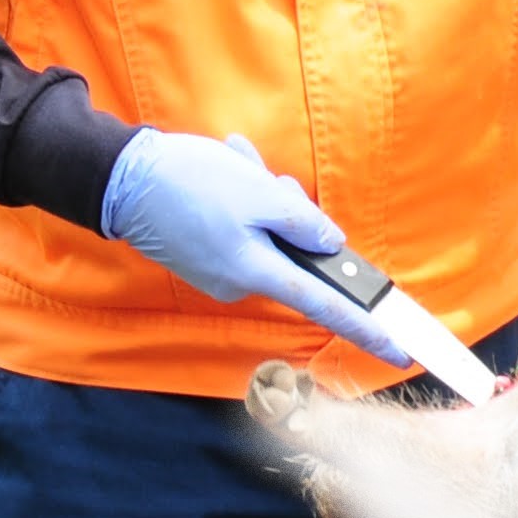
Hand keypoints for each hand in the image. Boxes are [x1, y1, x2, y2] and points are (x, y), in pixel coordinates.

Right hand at [99, 130, 432, 371]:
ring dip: (265, 198)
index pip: (325, 306)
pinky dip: (244, 199)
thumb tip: (332, 245)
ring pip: (271, 235)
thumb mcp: (259, 193)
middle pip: (297, 255)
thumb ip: (304, 223)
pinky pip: (244, 229)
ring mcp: (219, 272)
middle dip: (294, 215)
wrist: (119, 178)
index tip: (398, 350)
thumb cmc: (189, 181)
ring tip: (238, 167)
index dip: (365, 327)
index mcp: (254, 272)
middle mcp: (237, 282)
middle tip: (267, 178)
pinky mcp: (205, 257)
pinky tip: (228, 170)